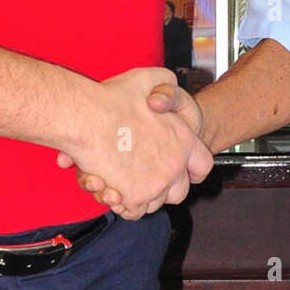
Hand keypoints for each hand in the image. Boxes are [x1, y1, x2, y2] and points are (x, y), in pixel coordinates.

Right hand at [54, 68, 211, 220]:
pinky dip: (124, 206)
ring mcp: (154, 185)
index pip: (203, 165)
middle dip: (165, 188)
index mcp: (183, 141)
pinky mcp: (132, 198)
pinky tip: (113, 189)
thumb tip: (164, 98)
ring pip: (154, 203)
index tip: (181, 169)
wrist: (86, 117)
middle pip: (179, 191)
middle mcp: (173, 166)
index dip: (192, 168)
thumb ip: (165, 86)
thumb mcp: (150, 78)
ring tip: (124, 181)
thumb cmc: (113, 98)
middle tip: (146, 177)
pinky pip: (133, 212)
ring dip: (142, 196)